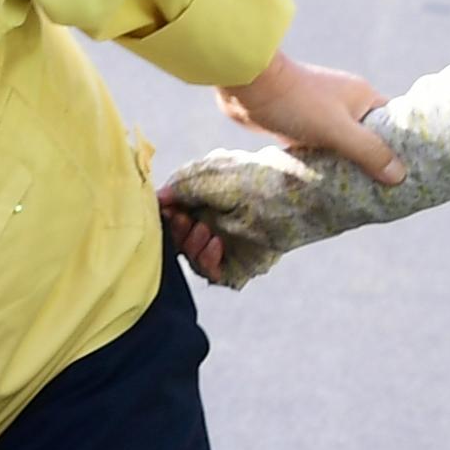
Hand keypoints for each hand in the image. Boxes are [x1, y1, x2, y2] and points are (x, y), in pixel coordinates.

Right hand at [157, 146, 325, 288]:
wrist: (291, 195)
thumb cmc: (253, 178)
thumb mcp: (210, 176)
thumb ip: (181, 186)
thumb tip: (158, 198)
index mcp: (206, 203)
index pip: (175, 217)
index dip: (167, 216)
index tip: (167, 209)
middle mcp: (214, 225)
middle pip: (179, 240)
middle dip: (177, 231)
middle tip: (183, 220)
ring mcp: (227, 247)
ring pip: (191, 258)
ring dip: (191, 245)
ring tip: (203, 230)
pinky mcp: (238, 265)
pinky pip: (211, 274)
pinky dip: (207, 261)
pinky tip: (215, 243)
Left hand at [219, 50, 400, 185]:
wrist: (249, 86)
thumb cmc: (297, 103)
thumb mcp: (338, 130)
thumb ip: (368, 151)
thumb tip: (399, 174)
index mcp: (362, 96)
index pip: (391, 123)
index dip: (399, 146)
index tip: (404, 173)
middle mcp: (345, 102)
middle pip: (366, 136)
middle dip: (370, 160)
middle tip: (380, 191)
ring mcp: (321, 113)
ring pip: (340, 143)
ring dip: (344, 163)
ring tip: (356, 192)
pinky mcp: (299, 123)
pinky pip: (318, 146)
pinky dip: (322, 161)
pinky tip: (326, 181)